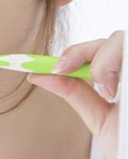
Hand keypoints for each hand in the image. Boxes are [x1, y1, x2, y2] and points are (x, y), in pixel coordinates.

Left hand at [27, 30, 123, 158]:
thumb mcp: (101, 119)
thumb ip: (75, 93)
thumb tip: (38, 75)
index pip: (104, 49)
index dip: (76, 51)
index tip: (54, 67)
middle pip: (115, 39)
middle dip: (84, 51)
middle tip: (64, 70)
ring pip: (123, 39)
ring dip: (104, 60)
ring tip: (106, 91)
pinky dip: (117, 64)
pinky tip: (117, 93)